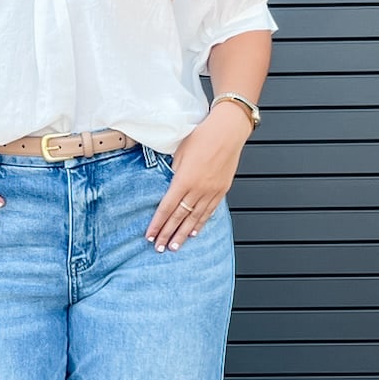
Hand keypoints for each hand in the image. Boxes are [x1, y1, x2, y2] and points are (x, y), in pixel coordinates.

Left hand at [145, 102, 251, 251]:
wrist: (228, 131)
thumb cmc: (202, 136)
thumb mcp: (180, 152)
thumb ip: (173, 172)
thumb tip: (168, 185)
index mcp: (183, 179)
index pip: (166, 208)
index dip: (157, 224)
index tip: (150, 236)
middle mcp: (198, 189)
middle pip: (179, 217)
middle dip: (167, 234)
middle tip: (159, 248)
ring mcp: (211, 191)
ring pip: (194, 218)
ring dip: (183, 234)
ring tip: (175, 247)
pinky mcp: (222, 190)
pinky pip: (209, 212)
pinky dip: (200, 223)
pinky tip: (193, 232)